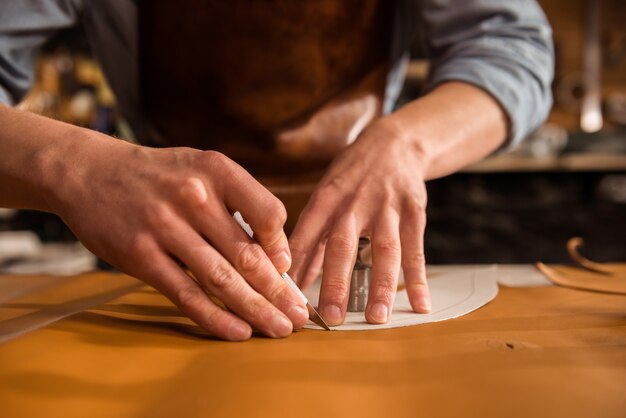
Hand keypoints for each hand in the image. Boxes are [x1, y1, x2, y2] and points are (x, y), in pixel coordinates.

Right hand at [49, 137, 307, 339]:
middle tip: (299, 316)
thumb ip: (238, 201)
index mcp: (217, 170)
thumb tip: (275, 252)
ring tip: (279, 329)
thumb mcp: (201, 167)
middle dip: (279, 291)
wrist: (89, 172)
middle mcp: (194, 196)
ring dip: (256, 309)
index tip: (287, 270)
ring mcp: (165, 226)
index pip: (268, 213)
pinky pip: (186, 294)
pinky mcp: (140, 255)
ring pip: (221, 279)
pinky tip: (238, 332)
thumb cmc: (159, 176)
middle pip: (248, 254)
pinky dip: (215, 317)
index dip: (283, 246)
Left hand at [289, 118, 431, 325]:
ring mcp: (386, 207)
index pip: (305, 235)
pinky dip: (418, 278)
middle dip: (336, 282)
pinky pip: (416, 249)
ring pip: (384, 249)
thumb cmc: (351, 177)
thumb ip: (312, 238)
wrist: (394, 143)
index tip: (288, 296)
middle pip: (343, 245)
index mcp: (325, 199)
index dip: (295, 265)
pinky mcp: (413, 212)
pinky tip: (420, 304)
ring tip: (376, 318)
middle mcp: (354, 203)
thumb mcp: (326, 196)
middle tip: (331, 317)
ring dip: (381, 285)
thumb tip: (292, 278)